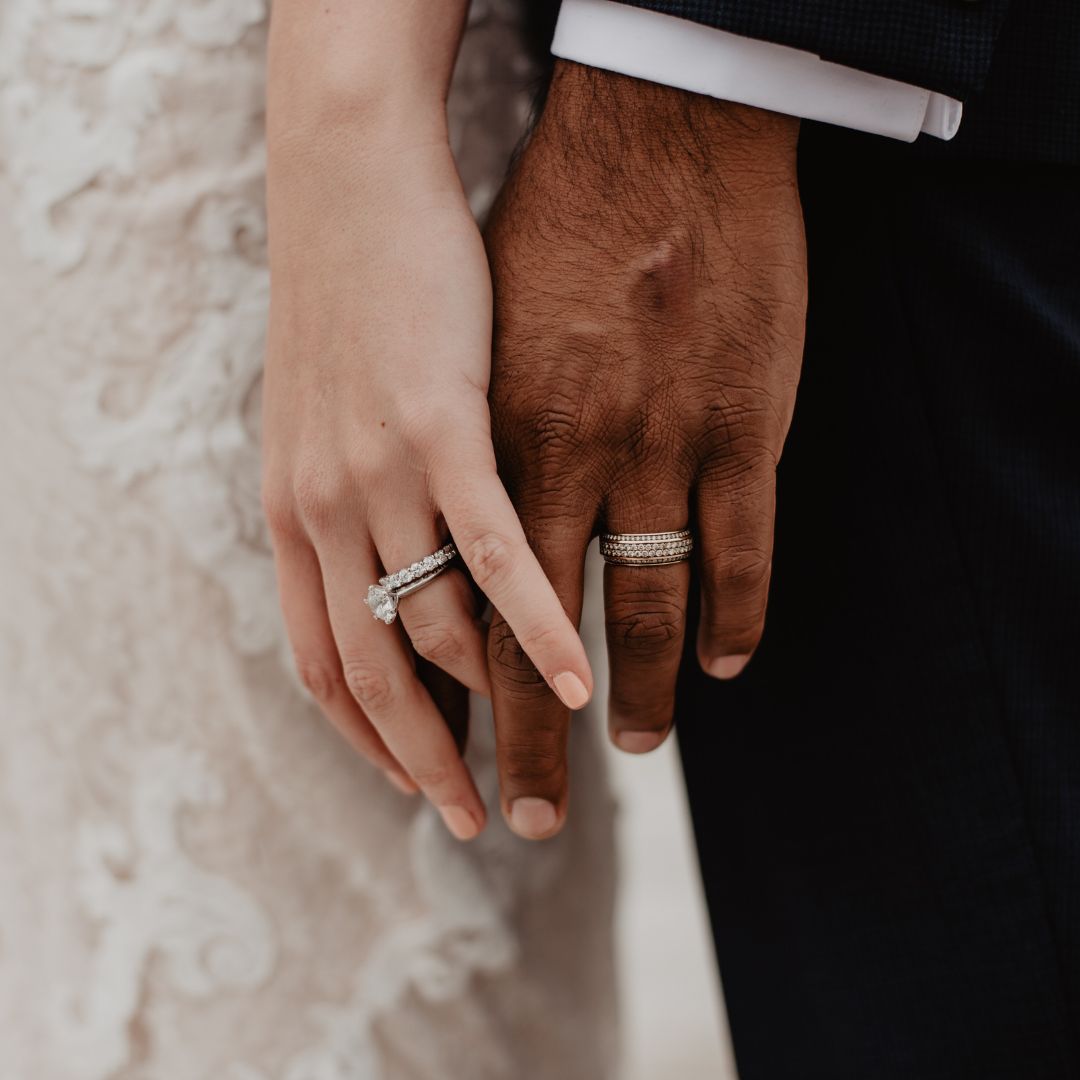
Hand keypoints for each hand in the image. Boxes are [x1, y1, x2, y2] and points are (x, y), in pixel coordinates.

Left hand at [261, 50, 593, 839]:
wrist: (354, 181)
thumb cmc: (357, 294)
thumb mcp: (331, 413)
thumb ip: (353, 498)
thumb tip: (390, 559)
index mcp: (297, 512)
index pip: (322, 661)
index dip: (368, 739)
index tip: (419, 786)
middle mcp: (326, 509)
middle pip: (375, 671)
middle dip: (429, 762)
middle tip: (482, 823)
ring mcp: (379, 471)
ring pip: (436, 626)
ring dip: (496, 711)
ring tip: (554, 767)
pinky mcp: (442, 427)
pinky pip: (493, 553)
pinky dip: (535, 626)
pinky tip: (578, 678)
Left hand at [485, 62, 806, 838]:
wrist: (637, 134)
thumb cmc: (526, 232)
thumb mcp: (441, 346)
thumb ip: (424, 448)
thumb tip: (408, 527)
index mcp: (440, 454)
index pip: (413, 623)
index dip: (420, 715)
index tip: (438, 776)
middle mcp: (532, 464)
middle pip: (504, 645)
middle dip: (514, 745)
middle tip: (524, 822)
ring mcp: (630, 446)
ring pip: (622, 612)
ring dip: (625, 692)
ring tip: (630, 748)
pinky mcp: (723, 423)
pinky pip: (724, 550)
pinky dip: (726, 616)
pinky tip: (725, 663)